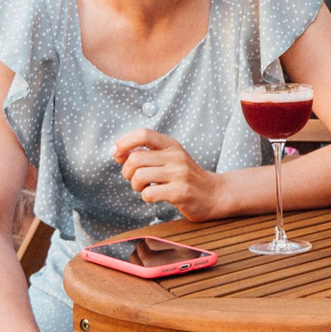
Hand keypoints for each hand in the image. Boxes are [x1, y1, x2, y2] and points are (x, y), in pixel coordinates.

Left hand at [112, 129, 228, 218]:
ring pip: (139, 176)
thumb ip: (147, 154)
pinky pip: (149, 193)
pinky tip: (154, 197)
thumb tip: (116, 152)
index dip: (124, 142)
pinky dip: (146, 197)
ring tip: (145, 188)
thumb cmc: (187, 177)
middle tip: (134, 179)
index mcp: (172, 145)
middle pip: (135, 158)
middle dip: (127, 171)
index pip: (143, 134)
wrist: (215, 194)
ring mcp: (179, 174)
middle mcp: (176, 157)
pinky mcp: (180, 192)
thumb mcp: (171, 158)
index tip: (115, 153)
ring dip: (135, 185)